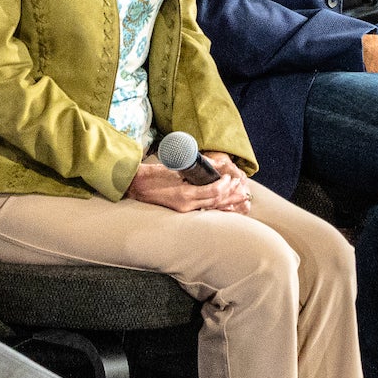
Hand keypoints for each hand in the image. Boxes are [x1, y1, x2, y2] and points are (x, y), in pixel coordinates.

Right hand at [126, 155, 252, 214]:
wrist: (134, 186)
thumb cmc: (150, 176)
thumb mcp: (171, 168)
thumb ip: (189, 168)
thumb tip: (210, 165)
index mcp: (183, 195)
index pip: (212, 192)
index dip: (224, 185)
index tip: (231, 178)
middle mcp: (186, 206)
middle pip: (215, 202)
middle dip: (231, 195)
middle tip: (243, 189)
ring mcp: (184, 211)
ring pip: (212, 208)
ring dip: (227, 202)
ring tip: (241, 198)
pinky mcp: (182, 211)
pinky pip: (204, 210)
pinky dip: (217, 207)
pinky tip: (226, 206)